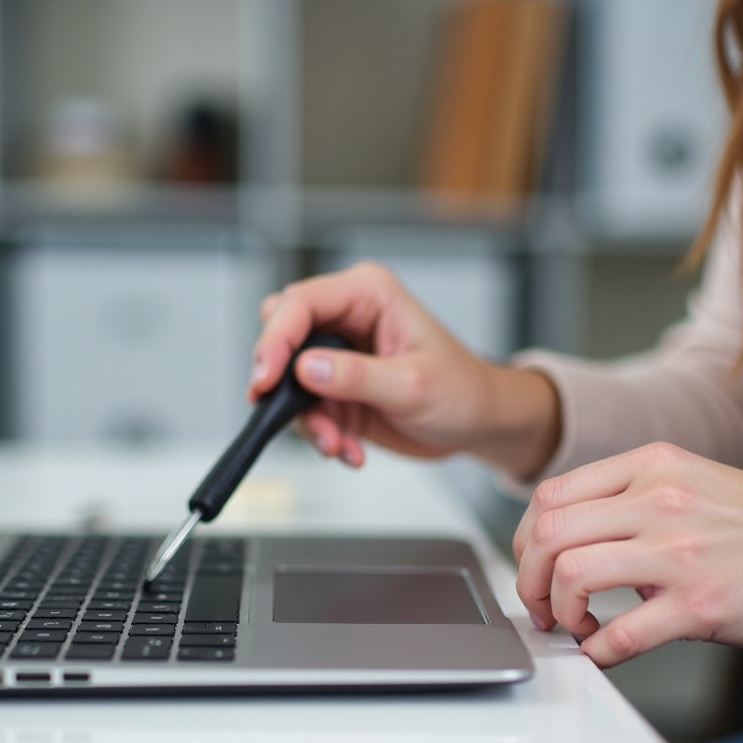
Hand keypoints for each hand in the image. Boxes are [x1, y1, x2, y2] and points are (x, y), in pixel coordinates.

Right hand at [249, 262, 560, 478]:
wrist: (476, 424)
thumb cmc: (462, 391)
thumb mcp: (413, 385)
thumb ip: (357, 376)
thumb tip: (307, 369)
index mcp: (368, 294)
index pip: (301, 303)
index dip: (275, 338)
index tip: (266, 378)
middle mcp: (346, 317)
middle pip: (281, 332)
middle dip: (281, 379)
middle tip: (289, 411)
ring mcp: (337, 354)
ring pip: (287, 380)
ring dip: (305, 419)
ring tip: (337, 443)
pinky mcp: (334, 387)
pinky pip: (303, 409)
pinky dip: (319, 433)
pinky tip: (349, 448)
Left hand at [514, 441, 742, 666]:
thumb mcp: (688, 484)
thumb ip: (624, 500)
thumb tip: (563, 542)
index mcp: (650, 466)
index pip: (550, 496)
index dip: (525, 539)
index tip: (530, 565)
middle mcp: (660, 501)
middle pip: (550, 535)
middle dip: (529, 579)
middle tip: (539, 604)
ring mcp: (680, 552)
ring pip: (573, 575)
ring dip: (559, 611)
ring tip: (575, 625)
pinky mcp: (701, 604)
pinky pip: (622, 635)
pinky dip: (597, 651)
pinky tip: (602, 651)